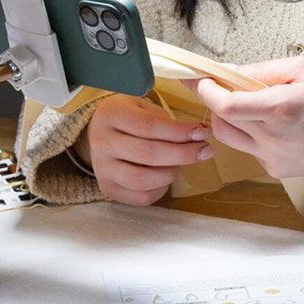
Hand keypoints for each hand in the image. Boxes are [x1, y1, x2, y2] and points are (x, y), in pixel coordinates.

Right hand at [76, 94, 213, 205]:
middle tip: (205, 151)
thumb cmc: (127, 117)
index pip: (149, 126)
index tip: (202, 133)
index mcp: (110, 114)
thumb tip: (199, 134)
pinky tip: (166, 175)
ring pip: (143, 180)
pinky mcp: (108, 189)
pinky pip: (141, 197)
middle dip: (182, 154)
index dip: (179, 132)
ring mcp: (102, 169)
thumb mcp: (143, 107)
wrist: (97, 133)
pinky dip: (161, 189)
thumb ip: (167, 120)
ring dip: (171, 173)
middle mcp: (102, 142)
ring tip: (181, 163)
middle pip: (148, 154)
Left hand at [189, 56, 303, 177]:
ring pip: (228, 138)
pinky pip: (247, 149)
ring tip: (241, 103)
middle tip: (217, 84)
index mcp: (280, 108)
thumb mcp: (301, 68)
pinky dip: (246, 133)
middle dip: (212, 100)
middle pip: (221, 121)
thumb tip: (228, 71)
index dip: (206, 90)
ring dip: (225, 118)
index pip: (227, 105)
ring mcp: (273, 157)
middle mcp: (273, 138)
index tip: (200, 77)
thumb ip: (261, 69)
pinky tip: (264, 123)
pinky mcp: (276, 170)